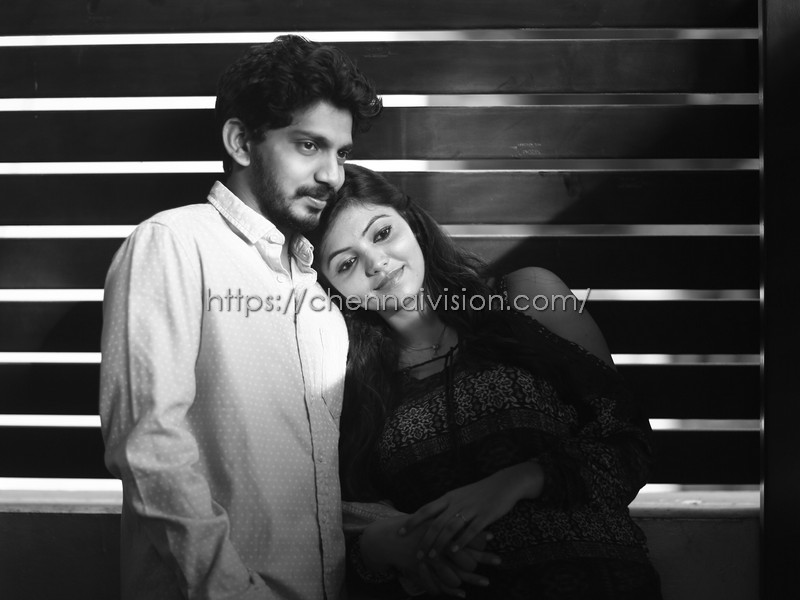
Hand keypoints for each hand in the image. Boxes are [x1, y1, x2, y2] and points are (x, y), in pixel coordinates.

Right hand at [360, 516, 498, 595]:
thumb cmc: (411, 527)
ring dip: (472, 578)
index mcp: (439, 526)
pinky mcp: (424, 570)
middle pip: (463, 552)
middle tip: (499, 561)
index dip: (478, 534)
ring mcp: (430, 557)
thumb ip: (445, 517)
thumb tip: (463, 514)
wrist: (387, 537)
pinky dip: (452, 589)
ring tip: (487, 582)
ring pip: (454, 570)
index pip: (463, 530)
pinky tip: (463, 593)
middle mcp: (436, 543)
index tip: (493, 535)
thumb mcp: (429, 518)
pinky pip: (440, 582)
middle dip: (482, 557)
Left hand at [399, 461, 543, 558]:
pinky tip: (455, 550)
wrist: (504, 483)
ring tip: (433, 556)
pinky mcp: (485, 515)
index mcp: (449, 497)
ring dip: (440, 543)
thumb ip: (446, 507)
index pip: (426, 509)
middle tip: (417, 554)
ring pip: (451, 528)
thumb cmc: (480, 492)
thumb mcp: (460, 495)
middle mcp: (457, 502)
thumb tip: (430, 519)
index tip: (400, 532)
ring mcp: (471, 509)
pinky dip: (462, 540)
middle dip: (425, 539)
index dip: (412, 521)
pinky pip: (471, 529)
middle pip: (436, 522)